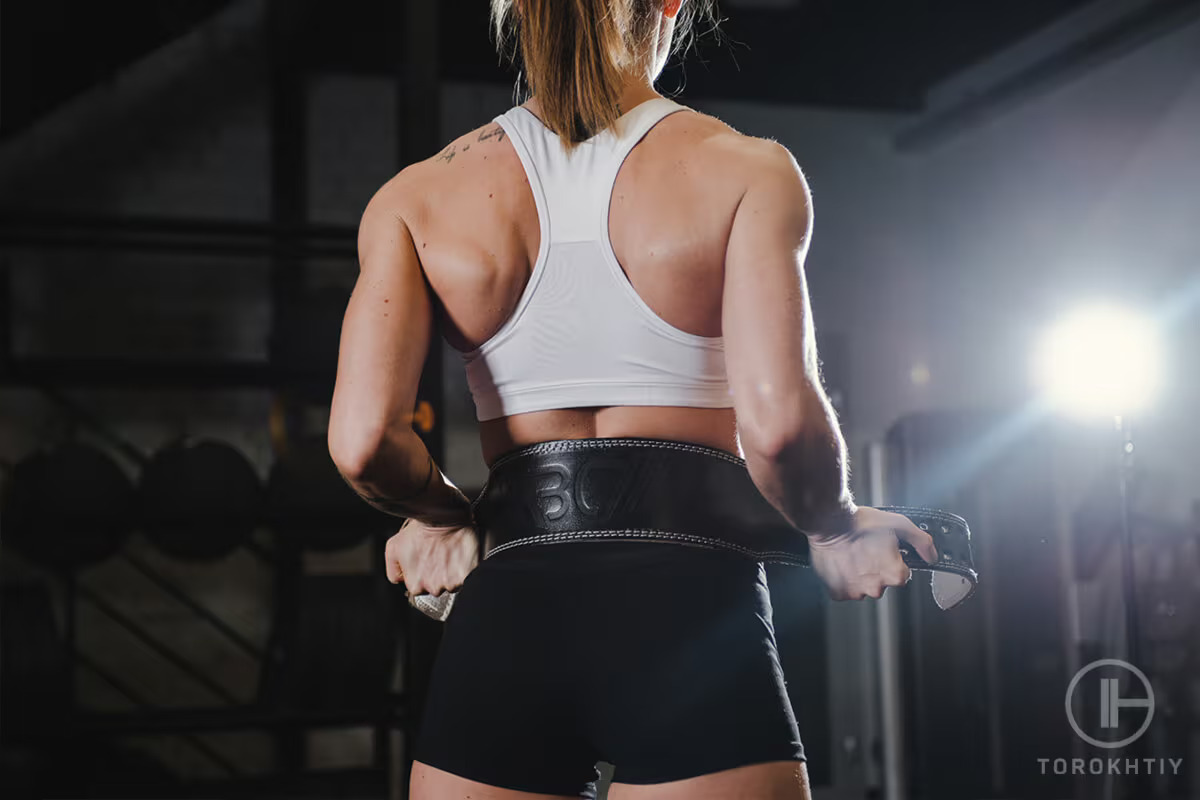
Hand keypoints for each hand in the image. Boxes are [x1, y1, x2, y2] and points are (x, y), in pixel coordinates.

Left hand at [384, 517, 479, 597]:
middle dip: (439, 573)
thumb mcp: (393, 548)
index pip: (421, 588)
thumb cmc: (419, 528)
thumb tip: (400, 579)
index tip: (428, 560)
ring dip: (454, 571)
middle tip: (440, 554)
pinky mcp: (468, 574)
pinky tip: (460, 555)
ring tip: (450, 552)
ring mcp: (452, 582)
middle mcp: (434, 587)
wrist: (441, 515)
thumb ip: (393, 570)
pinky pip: (468, 576)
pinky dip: (466, 568)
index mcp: (415, 585)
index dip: (424, 573)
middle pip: (438, 587)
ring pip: (454, 583)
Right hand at [806, 506, 937, 600]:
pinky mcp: (838, 592)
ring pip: (863, 587)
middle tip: (865, 551)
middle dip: (875, 569)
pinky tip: (842, 564)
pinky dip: (843, 581)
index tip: (882, 550)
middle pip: (882, 582)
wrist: (829, 522)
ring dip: (859, 576)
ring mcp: (856, 591)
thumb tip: (932, 556)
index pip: (901, 574)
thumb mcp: (898, 523)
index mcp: (894, 574)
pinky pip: (844, 590)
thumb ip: (921, 541)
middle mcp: (877, 587)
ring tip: (852, 556)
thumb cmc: (860, 523)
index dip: (892, 560)